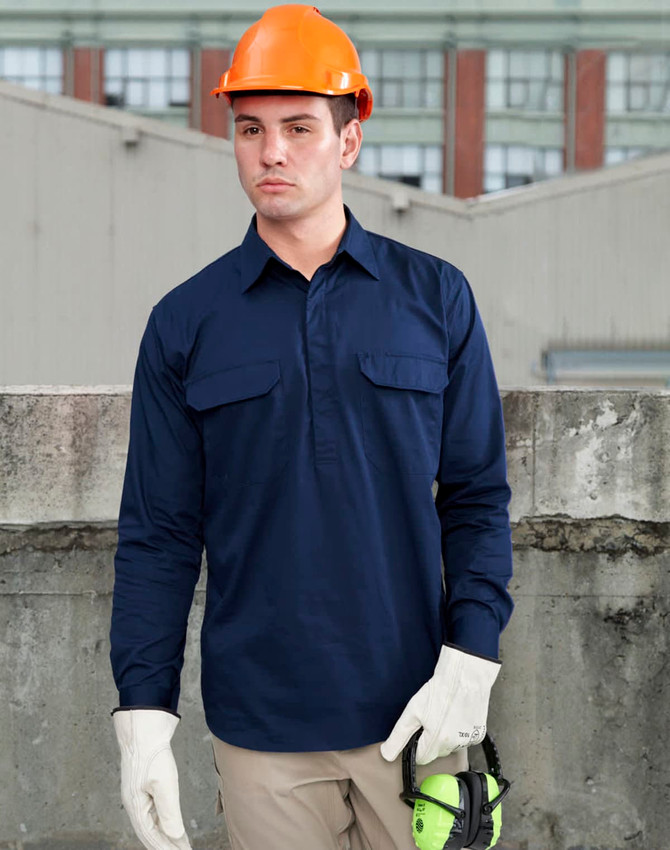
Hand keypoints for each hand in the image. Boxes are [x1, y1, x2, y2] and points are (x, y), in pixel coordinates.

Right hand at [113, 708, 191, 849]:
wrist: (144, 730)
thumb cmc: (152, 755)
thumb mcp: (164, 784)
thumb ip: (169, 813)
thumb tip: (174, 837)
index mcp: (135, 807)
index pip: (151, 836)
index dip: (166, 848)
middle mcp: (134, 805)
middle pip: (150, 833)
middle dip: (166, 845)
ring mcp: (138, 796)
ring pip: (152, 823)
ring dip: (166, 835)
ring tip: (180, 845)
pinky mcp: (144, 788)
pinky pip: (153, 812)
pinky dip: (163, 822)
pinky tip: (171, 825)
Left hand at [380, 644, 500, 764]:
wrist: (464, 676)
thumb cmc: (439, 691)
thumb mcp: (412, 711)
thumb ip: (399, 736)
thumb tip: (387, 754)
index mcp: (437, 742)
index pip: (421, 758)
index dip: (416, 745)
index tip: (418, 730)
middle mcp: (454, 745)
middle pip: (436, 752)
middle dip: (431, 740)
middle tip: (431, 718)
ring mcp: (469, 740)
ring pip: (451, 746)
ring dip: (446, 736)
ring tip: (445, 714)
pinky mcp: (479, 734)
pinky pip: (465, 739)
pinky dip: (460, 731)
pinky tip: (457, 715)